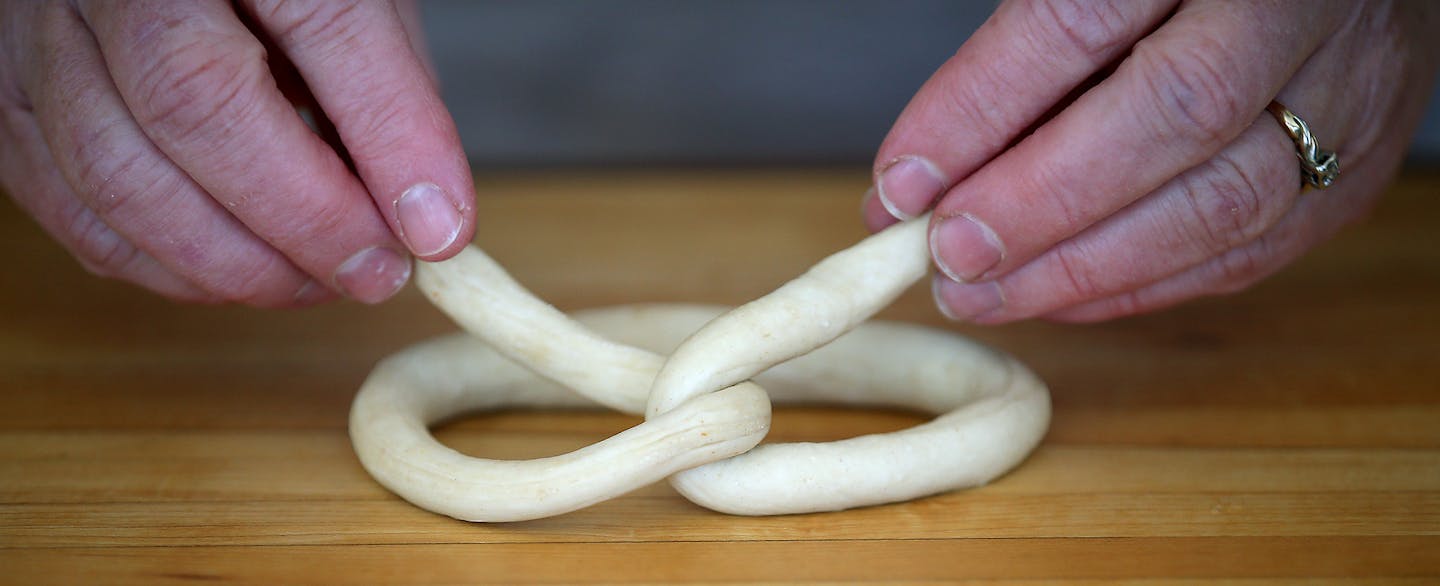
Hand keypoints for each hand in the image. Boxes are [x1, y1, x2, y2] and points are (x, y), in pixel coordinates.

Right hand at [0, 0, 474, 306]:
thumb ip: (388, 92)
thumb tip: (428, 219)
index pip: (323, 18)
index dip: (389, 132)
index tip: (438, 226)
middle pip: (195, 106)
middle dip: (304, 219)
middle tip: (378, 273)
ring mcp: (37, 34)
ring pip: (118, 177)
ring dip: (234, 263)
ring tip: (318, 283)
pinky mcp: (6, 100)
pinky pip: (72, 211)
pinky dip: (164, 266)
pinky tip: (236, 273)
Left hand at [863, 0, 1439, 322]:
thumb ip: (1013, 67)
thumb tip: (910, 187)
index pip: (1083, 21)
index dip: (983, 107)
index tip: (903, 182)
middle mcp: (1301, 10)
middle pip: (1176, 116)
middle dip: (1041, 205)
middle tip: (948, 256)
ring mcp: (1350, 90)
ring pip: (1225, 203)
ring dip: (1083, 268)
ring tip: (980, 292)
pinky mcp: (1359, 166)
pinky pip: (1252, 250)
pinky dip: (1141, 286)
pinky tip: (1060, 297)